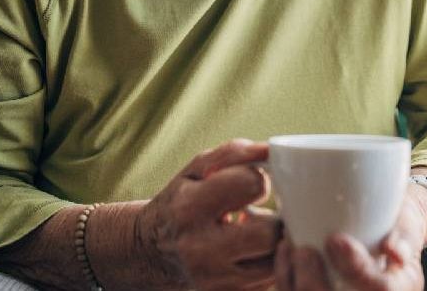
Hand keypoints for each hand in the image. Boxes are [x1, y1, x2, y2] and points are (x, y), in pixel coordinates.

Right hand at [136, 139, 280, 289]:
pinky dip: (268, 265)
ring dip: (276, 245)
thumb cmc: (180, 201)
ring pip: (274, 264)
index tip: (253, 186)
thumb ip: (234, 153)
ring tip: (260, 233)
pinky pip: (267, 283)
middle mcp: (199, 249)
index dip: (259, 180)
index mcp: (189, 208)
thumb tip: (272, 150)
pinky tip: (253, 253)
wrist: (150, 249)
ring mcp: (212, 281)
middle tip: (265, 213)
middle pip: (269, 234)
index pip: (251, 185)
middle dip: (275, 219)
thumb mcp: (196, 169)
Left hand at [274, 185, 426, 289]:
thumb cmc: (398, 227)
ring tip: (289, 248)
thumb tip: (392, 251)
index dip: (357, 268)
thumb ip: (401, 237)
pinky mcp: (324, 289)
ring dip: (293, 281)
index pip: (381, 289)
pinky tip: (285, 251)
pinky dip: (286, 278)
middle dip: (314, 283)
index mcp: (401, 288)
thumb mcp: (407, 227)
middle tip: (303, 250)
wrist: (390, 236)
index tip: (336, 239)